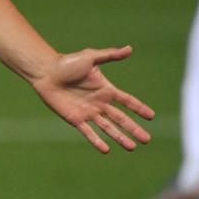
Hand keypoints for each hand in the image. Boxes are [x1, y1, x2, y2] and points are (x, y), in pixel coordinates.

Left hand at [32, 46, 154, 153]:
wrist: (46, 72)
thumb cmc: (67, 63)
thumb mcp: (90, 57)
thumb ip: (110, 55)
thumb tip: (130, 49)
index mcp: (106, 89)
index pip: (127, 101)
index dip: (139, 108)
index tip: (151, 116)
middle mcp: (99, 103)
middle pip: (121, 119)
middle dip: (134, 129)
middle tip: (147, 139)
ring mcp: (88, 112)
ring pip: (108, 128)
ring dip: (120, 138)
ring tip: (132, 147)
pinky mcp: (75, 119)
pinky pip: (89, 132)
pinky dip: (97, 141)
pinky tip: (106, 150)